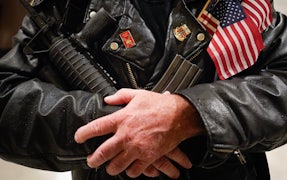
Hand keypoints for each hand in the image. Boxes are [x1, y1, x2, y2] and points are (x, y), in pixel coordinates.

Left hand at [74, 88, 204, 177]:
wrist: (179, 116)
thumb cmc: (159, 105)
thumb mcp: (138, 95)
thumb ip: (120, 96)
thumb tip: (108, 99)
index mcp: (122, 119)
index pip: (96, 127)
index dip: (83, 134)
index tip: (79, 137)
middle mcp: (126, 135)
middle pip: (103, 152)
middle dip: (94, 159)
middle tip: (91, 161)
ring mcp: (137, 148)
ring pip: (117, 165)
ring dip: (111, 168)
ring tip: (109, 167)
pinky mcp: (148, 156)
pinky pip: (135, 170)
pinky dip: (130, 172)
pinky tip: (129, 169)